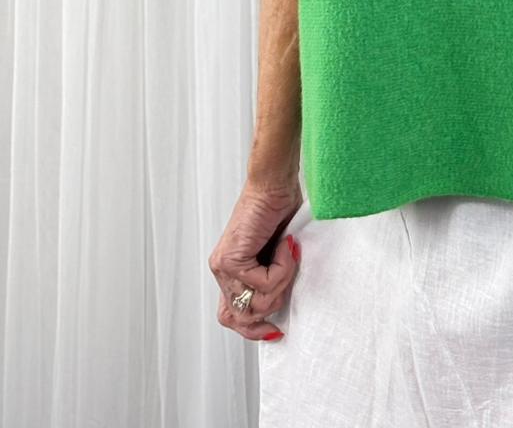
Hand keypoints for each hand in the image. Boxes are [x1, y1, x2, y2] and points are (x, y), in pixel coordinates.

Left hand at [209, 176, 303, 341]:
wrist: (275, 183)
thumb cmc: (279, 209)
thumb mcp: (277, 255)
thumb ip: (271, 278)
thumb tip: (279, 308)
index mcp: (231, 272)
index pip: (232, 316)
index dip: (254, 329)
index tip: (276, 330)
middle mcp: (222, 271)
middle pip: (244, 316)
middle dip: (274, 303)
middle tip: (289, 276)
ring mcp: (223, 266)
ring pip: (256, 302)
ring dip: (282, 281)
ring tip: (288, 254)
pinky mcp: (231, 258)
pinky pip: (263, 282)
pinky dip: (283, 267)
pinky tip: (286, 245)